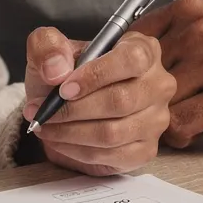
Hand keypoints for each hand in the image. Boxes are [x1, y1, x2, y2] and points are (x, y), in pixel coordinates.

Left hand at [22, 28, 174, 175]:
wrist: (64, 107)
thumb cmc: (66, 75)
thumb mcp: (49, 50)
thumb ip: (47, 46)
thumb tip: (56, 70)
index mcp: (143, 49)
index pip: (132, 59)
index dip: (96, 75)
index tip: (64, 89)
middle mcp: (158, 84)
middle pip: (121, 101)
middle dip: (74, 110)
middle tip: (44, 112)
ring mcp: (156, 119)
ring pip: (113, 132)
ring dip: (71, 133)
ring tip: (46, 126)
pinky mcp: (146, 149)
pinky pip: (112, 155)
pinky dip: (78, 151)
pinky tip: (61, 141)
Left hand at [136, 0, 202, 147]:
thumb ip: (175, 38)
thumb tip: (121, 66)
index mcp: (192, 10)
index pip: (129, 42)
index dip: (123, 72)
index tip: (126, 90)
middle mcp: (202, 31)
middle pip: (140, 76)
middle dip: (145, 101)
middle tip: (159, 113)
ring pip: (159, 103)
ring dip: (167, 119)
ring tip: (189, 119)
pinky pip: (180, 125)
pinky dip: (184, 134)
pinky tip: (201, 130)